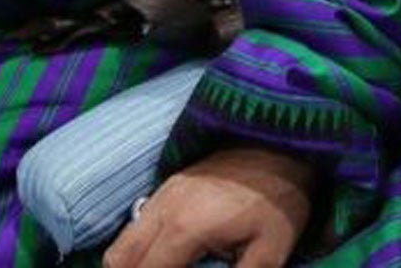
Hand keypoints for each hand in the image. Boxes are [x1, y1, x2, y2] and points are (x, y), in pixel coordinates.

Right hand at [105, 148, 316, 267]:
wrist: (280, 145)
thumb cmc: (277, 201)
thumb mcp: (269, 252)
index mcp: (185, 230)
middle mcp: (164, 210)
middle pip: (120, 260)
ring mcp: (163, 193)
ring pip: (123, 241)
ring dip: (130, 264)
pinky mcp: (168, 185)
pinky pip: (136, 223)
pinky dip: (136, 247)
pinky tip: (160, 258)